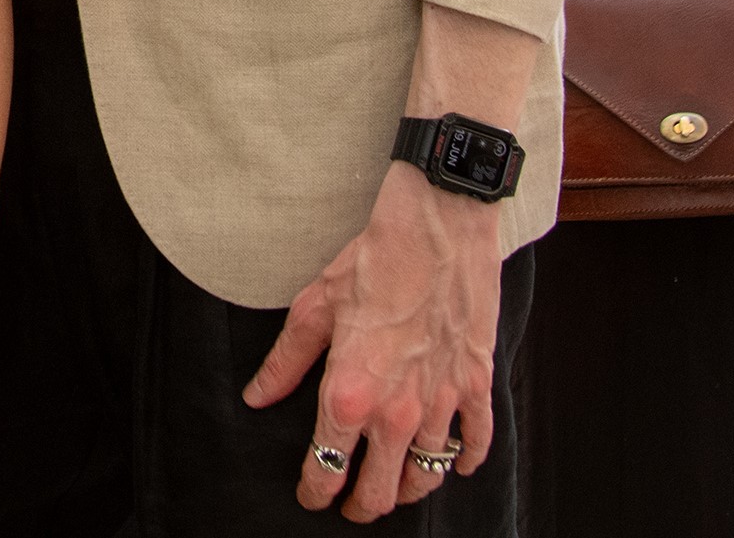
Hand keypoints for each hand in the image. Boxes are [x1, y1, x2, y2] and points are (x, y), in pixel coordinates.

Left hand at [246, 167, 499, 521]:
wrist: (437, 226)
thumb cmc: (374, 259)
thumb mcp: (314, 307)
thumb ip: (285, 362)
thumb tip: (257, 397)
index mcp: (350, 393)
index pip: (327, 466)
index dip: (315, 491)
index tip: (311, 497)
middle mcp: (397, 410)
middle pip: (381, 490)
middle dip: (362, 506)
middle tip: (352, 506)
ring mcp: (441, 402)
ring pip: (427, 476)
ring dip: (408, 489)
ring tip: (395, 487)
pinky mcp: (476, 384)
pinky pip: (475, 443)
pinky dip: (465, 461)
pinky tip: (454, 463)